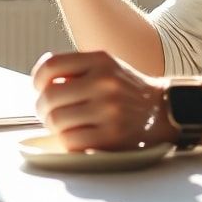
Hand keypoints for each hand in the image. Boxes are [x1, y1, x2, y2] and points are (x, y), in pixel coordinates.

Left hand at [31, 50, 175, 150]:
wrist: (165, 111)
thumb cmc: (127, 90)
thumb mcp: (106, 67)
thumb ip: (76, 70)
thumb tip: (39, 84)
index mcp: (100, 60)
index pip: (51, 65)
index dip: (37, 79)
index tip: (39, 88)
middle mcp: (104, 82)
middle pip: (49, 96)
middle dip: (42, 108)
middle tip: (48, 113)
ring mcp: (109, 110)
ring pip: (56, 121)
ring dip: (53, 126)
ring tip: (62, 126)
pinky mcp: (112, 136)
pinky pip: (70, 141)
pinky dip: (67, 141)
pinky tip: (75, 137)